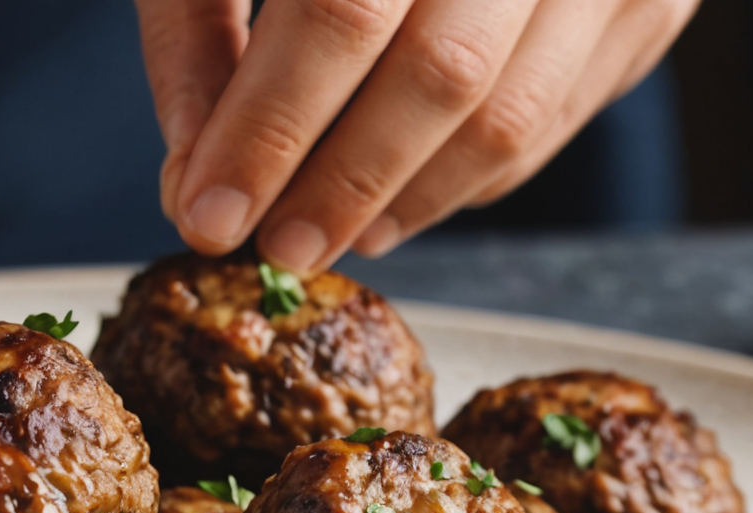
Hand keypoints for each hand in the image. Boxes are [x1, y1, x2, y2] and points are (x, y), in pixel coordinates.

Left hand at [136, 0, 696, 270]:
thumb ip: (199, 27)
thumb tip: (194, 181)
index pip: (343, 12)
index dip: (271, 128)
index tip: (210, 214)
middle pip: (442, 73)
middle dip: (342, 184)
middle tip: (273, 249)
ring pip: (512, 114)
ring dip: (407, 199)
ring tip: (325, 234)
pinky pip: (558, 117)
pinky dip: (469, 178)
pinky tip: (395, 199)